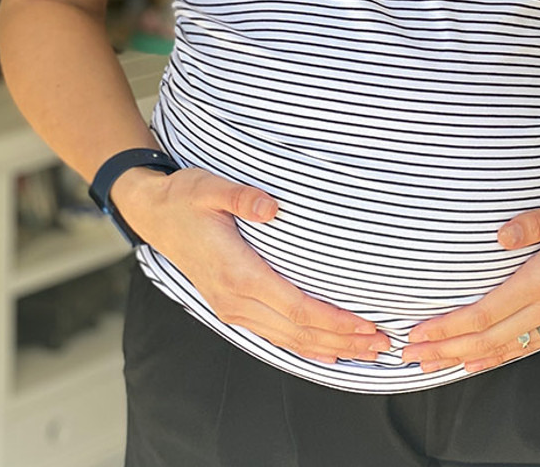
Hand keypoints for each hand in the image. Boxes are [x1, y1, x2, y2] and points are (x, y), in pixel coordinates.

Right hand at [113, 165, 392, 363]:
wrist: (154, 214)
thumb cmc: (186, 198)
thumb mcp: (209, 187)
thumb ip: (241, 196)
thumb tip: (270, 206)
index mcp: (237, 274)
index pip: (296, 308)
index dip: (334, 321)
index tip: (367, 325)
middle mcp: (236, 300)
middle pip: (299, 332)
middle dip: (343, 341)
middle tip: (385, 344)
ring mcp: (232, 308)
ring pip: (288, 339)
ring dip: (329, 348)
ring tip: (367, 352)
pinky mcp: (233, 307)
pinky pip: (274, 335)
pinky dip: (305, 346)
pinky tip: (327, 353)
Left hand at [400, 181, 539, 374]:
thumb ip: (538, 221)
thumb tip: (501, 235)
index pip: (486, 313)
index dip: (449, 326)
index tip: (418, 333)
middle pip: (489, 339)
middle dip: (447, 349)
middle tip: (411, 355)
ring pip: (507, 348)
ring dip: (467, 357)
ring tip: (434, 363)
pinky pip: (528, 346)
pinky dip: (499, 356)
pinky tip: (480, 360)